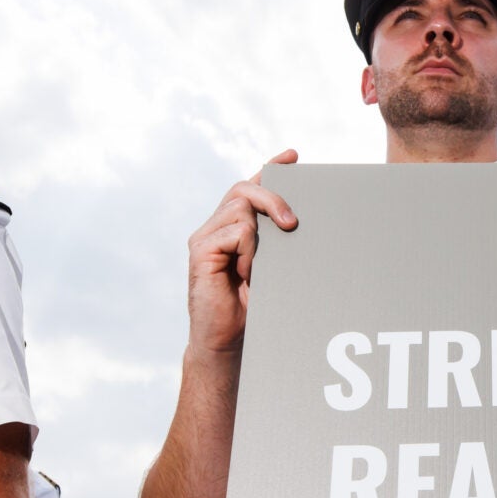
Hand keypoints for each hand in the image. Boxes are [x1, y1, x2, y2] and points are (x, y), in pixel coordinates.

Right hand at [185, 151, 297, 357]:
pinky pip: (235, 232)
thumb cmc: (251, 307)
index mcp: (233, 227)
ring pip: (241, 208)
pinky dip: (248, 251)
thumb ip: (276, 241)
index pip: (250, 186)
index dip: (270, 168)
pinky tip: (242, 274)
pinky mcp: (200, 250)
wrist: (227, 341)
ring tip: (254, 269)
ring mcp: (205, 236)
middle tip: (293, 223)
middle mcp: (215, 226)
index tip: (292, 156)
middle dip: (273, 197)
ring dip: (260, 237)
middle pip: (245, 188)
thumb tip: (297, 220)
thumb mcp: (272, 267)